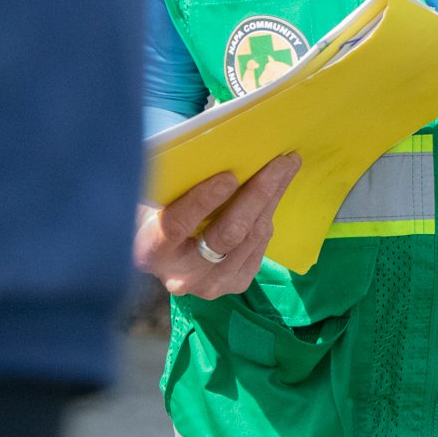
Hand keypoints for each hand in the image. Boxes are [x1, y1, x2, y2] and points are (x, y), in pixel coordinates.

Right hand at [134, 154, 300, 298]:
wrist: (167, 256)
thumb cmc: (160, 214)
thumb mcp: (156, 200)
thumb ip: (175, 185)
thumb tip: (214, 152)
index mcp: (152, 251)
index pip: (177, 227)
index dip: (203, 201)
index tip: (229, 177)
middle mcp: (182, 276)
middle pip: (228, 233)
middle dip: (257, 193)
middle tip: (279, 161)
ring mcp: (212, 284)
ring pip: (252, 236)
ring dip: (272, 197)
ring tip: (286, 166)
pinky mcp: (236, 283)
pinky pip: (261, 244)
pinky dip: (269, 213)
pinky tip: (276, 190)